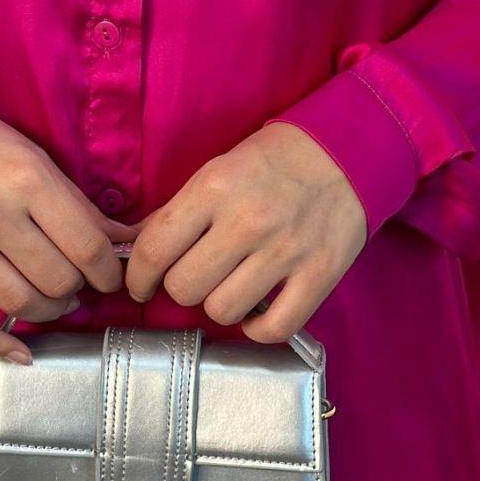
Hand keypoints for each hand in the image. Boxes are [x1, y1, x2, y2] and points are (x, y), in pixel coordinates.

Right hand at [0, 109, 137, 362]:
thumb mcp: (36, 160)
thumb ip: (80, 206)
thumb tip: (129, 241)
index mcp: (28, 180)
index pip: (88, 248)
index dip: (109, 273)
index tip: (109, 277)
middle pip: (57, 279)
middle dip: (77, 289)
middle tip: (74, 282)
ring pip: (19, 302)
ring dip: (47, 312)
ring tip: (52, 302)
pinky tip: (20, 352)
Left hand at [124, 122, 367, 341]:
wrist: (346, 150)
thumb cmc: (274, 160)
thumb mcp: (217, 170)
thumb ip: (177, 211)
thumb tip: (133, 247)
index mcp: (214, 189)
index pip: (154, 251)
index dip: (138, 276)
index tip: (142, 283)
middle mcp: (248, 222)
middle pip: (184, 288)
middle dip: (180, 287)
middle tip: (194, 276)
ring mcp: (286, 251)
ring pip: (222, 311)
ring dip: (218, 305)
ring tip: (228, 287)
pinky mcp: (320, 274)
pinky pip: (275, 327)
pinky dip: (257, 330)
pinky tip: (255, 313)